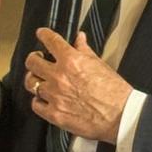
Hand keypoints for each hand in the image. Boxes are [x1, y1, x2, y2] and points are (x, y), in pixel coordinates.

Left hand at [24, 29, 131, 144]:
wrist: (121, 116)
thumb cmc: (115, 92)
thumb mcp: (100, 64)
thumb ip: (85, 50)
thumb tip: (79, 38)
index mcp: (71, 61)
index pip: (50, 41)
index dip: (43, 34)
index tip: (41, 34)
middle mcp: (59, 77)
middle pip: (32, 62)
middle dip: (33, 58)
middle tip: (37, 59)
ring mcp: (55, 96)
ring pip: (31, 83)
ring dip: (34, 80)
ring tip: (38, 79)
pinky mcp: (55, 114)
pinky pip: (36, 105)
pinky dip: (38, 101)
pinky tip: (43, 100)